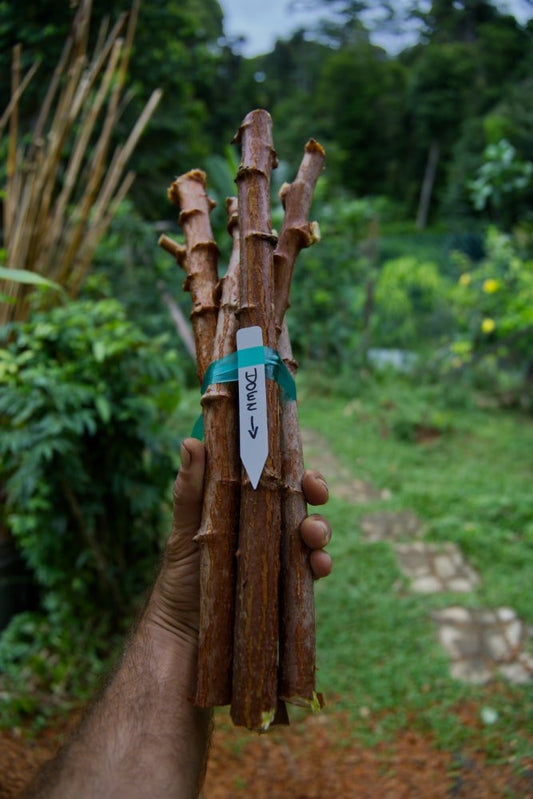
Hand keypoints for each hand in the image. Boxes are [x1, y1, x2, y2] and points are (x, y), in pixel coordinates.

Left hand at [147, 438, 331, 644]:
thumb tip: (190, 443)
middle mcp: (268, 526)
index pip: (277, 477)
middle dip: (316, 491)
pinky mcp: (286, 586)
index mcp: (247, 505)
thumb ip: (189, 489)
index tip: (301, 468)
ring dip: (320, 527)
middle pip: (302, 500)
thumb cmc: (183, 572)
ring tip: (311, 534)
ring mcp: (279, 555)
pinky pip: (311, 571)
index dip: (294, 468)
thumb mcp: (185, 527)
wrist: (182, 631)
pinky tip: (317, 565)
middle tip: (316, 491)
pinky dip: (320, 564)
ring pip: (312, 532)